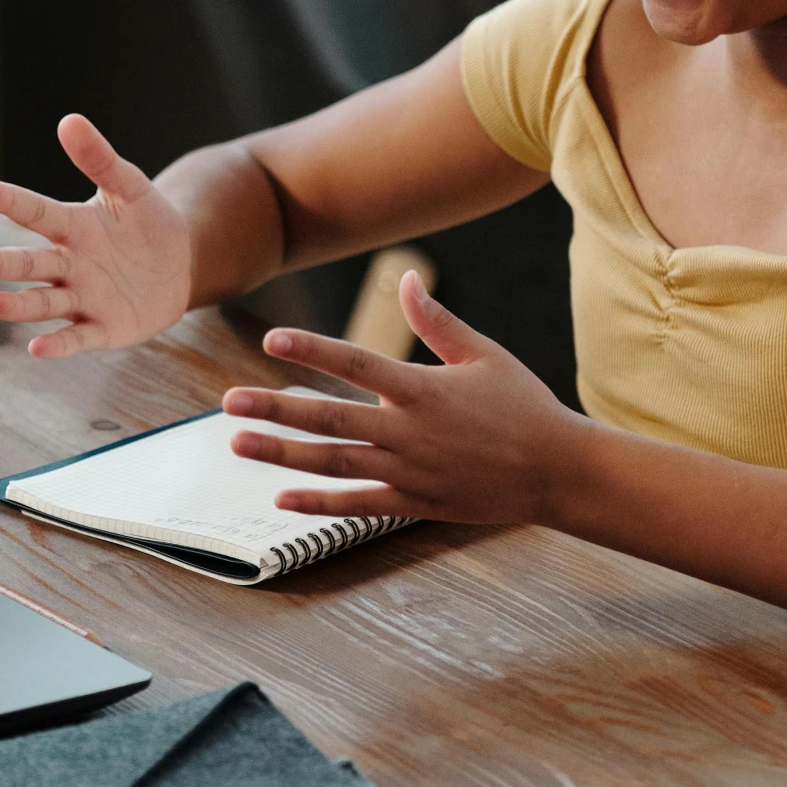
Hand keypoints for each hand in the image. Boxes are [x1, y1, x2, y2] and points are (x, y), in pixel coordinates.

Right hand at [0, 115, 191, 358]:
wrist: (180, 265)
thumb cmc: (147, 222)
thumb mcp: (130, 187)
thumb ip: (100, 160)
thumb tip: (69, 120)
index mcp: (72, 226)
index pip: (33, 211)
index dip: (6, 200)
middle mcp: (68, 264)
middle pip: (28, 264)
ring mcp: (83, 298)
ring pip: (44, 302)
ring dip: (18, 305)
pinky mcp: (103, 328)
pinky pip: (78, 337)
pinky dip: (59, 344)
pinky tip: (36, 348)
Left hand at [222, 272, 578, 521]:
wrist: (558, 471)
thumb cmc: (523, 406)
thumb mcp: (483, 355)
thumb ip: (436, 322)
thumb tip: (404, 281)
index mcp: (424, 389)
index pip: (357, 364)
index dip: (312, 350)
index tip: (271, 339)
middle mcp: (409, 431)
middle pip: (330, 417)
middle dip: (276, 408)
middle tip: (228, 401)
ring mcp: (410, 471)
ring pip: (334, 462)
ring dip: (282, 454)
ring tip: (238, 443)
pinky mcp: (416, 503)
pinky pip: (359, 505)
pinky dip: (320, 504)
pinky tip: (282, 499)